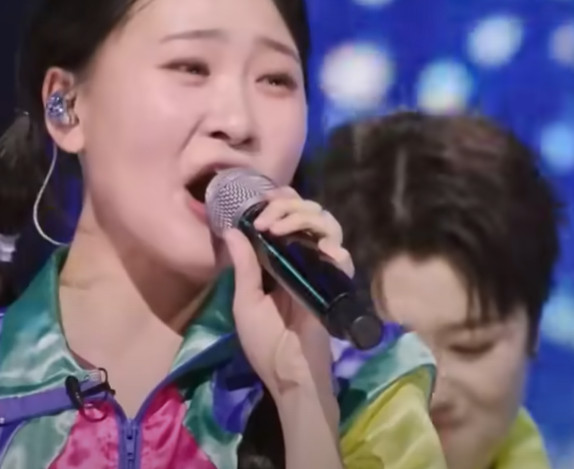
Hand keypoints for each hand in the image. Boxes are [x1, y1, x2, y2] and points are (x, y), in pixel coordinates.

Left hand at [220, 187, 353, 404]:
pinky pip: (342, 259)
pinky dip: (334, 249)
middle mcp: (303, 259)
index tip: (261, 199)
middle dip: (287, 205)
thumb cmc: (264, 342)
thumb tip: (231, 230)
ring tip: (280, 229)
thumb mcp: (246, 301)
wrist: (287, 373)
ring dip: (303, 218)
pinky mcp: (335, 285)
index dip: (279, 202)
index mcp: (280, 260)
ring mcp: (320, 269)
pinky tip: (320, 250)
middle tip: (265, 218)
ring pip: (327, 225)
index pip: (287, 217)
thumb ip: (243, 266)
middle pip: (309, 213)